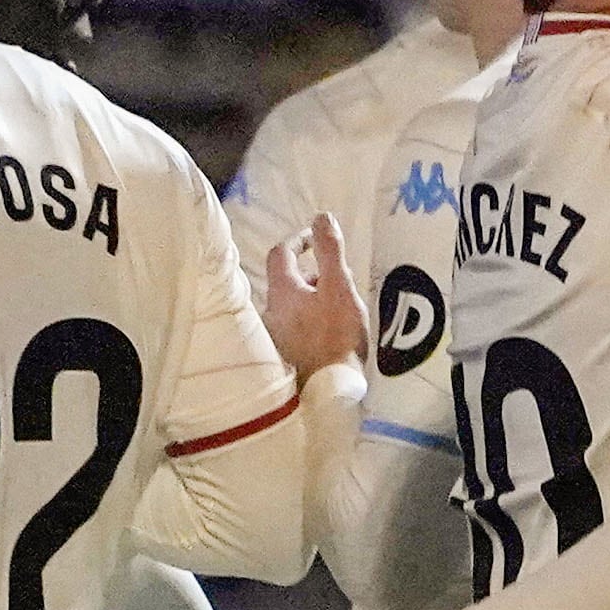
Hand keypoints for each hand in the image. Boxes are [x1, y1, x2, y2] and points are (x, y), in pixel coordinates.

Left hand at [259, 210, 368, 382]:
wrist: (329, 392)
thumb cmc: (335, 337)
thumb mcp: (339, 288)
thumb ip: (330, 251)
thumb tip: (321, 217)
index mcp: (281, 292)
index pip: (280, 253)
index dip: (298, 240)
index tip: (317, 238)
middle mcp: (270, 312)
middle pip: (286, 281)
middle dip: (310, 272)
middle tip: (336, 276)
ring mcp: (275, 336)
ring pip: (292, 305)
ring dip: (312, 298)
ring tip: (338, 305)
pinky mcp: (284, 355)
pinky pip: (295, 326)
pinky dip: (310, 319)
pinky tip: (330, 330)